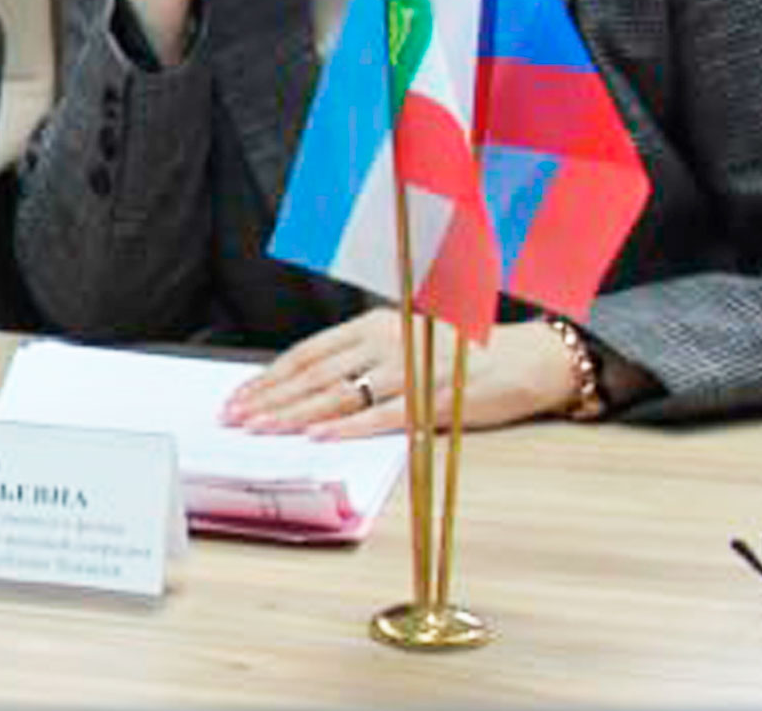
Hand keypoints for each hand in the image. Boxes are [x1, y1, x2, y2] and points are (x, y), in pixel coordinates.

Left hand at [223, 306, 578, 439]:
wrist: (526, 357)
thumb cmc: (456, 353)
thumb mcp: (400, 341)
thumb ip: (358, 357)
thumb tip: (305, 388)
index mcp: (371, 325)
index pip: (307, 353)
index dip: (270, 376)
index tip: (238, 397)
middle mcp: (384, 342)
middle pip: (314, 374)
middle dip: (270, 398)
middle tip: (235, 418)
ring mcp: (408, 370)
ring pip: (339, 395)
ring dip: (295, 414)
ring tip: (262, 429)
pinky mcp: (433, 399)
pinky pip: (382, 415)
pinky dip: (347, 426)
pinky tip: (318, 436)